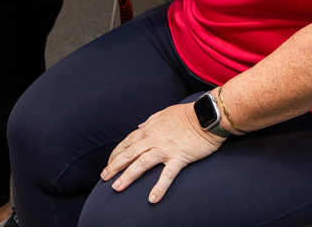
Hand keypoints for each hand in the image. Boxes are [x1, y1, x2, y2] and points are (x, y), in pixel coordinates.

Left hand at [101, 102, 224, 203]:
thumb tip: (139, 126)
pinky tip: (152, 198)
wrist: (206, 116)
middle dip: (115, 166)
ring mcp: (165, 149)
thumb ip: (150, 121)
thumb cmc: (186, 114)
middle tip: (104, 177)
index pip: (128, 142)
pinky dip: (159, 187)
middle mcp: (154, 139)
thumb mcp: (164, 113)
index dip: (117, 153)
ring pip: (141, 164)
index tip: (110, 163)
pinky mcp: (179, 158)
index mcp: (150, 129)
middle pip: (129, 154)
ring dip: (128, 176)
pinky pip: (167, 175)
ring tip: (117, 188)